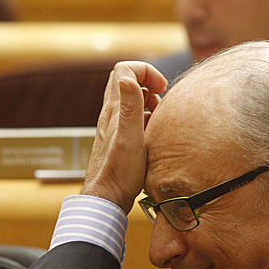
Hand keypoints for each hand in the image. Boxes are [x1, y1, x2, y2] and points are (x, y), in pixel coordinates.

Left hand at [81, 62, 166, 212]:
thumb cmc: (119, 172)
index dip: (145, 71)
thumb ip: (130, 106)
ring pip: (129, 101)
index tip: (161, 88)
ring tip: (160, 116)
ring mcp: (113, 128)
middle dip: (148, 82)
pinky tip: (153, 134)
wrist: (106, 198)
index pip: (123, 70)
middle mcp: (111, 115)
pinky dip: (145, 118)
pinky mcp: (117, 141)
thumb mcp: (130, 137)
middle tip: (162, 99)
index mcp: (114, 110)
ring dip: (148, 101)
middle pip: (125, 81)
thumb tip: (127, 77)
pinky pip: (131, 119)